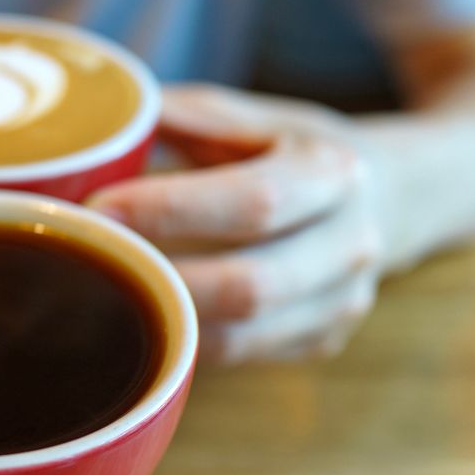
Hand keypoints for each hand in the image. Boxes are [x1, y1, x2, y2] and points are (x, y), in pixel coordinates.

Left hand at [89, 84, 382, 362]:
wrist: (389, 197)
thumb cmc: (288, 150)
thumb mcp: (249, 116)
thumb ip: (181, 120)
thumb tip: (100, 132)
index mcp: (333, 172)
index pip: (253, 202)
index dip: (171, 210)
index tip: (99, 208)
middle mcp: (350, 244)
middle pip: (249, 287)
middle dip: (159, 281)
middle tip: (86, 264)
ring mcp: (340, 304)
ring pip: (237, 339)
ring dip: (161, 322)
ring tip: (97, 296)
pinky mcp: (318, 342)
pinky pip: (235, 359)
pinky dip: (179, 347)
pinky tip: (135, 320)